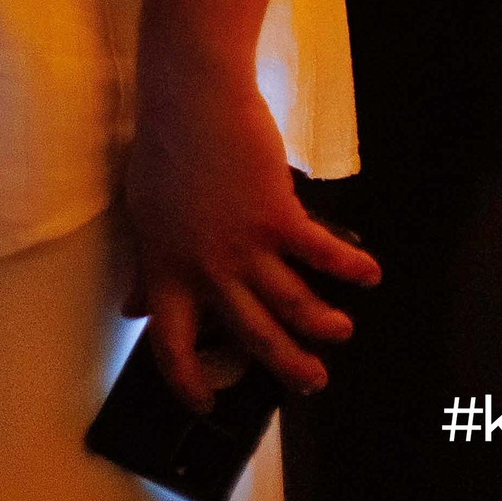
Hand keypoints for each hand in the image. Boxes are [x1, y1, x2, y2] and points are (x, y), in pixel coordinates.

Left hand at [122, 56, 378, 408]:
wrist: (191, 97)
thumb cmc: (162, 148)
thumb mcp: (143, 215)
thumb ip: (145, 269)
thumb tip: (133, 309)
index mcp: (166, 271)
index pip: (170, 346)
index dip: (187, 382)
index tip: (206, 403)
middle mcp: (206, 270)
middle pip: (251, 336)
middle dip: (286, 364)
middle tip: (310, 382)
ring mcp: (244, 246)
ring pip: (292, 305)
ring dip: (322, 324)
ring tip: (341, 333)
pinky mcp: (278, 216)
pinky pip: (320, 254)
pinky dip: (349, 267)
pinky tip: (369, 273)